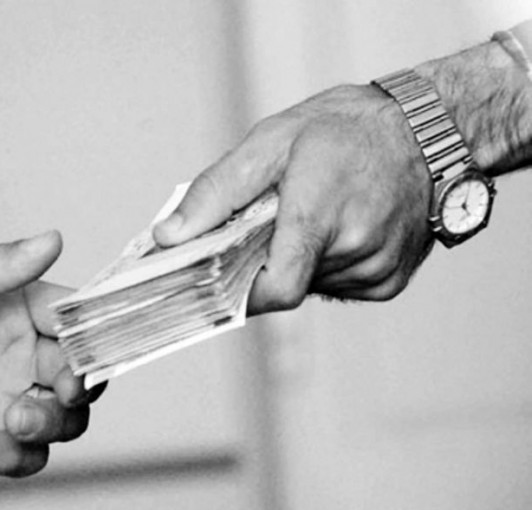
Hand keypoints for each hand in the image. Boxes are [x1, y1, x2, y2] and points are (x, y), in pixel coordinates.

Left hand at [154, 85, 433, 312]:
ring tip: (310, 215)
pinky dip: (324, 265)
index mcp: (320, 214)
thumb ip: (215, 192)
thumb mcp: (270, 142)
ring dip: (296, 261)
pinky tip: (335, 228)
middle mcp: (355, 249)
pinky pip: (339, 286)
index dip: (239, 293)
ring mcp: (378, 269)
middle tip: (269, 221)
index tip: (218, 278)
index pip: (274, 288)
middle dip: (264, 261)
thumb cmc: (347, 129)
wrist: (428, 129)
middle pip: (286, 284)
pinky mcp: (392, 279)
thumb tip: (169, 237)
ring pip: (311, 286)